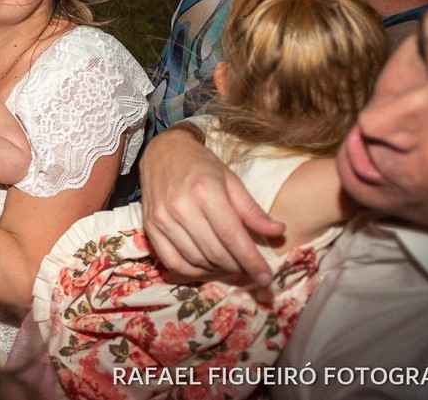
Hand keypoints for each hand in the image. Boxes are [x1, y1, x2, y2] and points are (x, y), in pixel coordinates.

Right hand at [140, 124, 284, 283]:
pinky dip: (192, 272)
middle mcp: (181, 206)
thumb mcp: (231, 180)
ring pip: (195, 260)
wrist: (162, 150)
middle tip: (251, 271)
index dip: (251, 260)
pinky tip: (206, 267)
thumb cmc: (200, 164)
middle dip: (238, 267)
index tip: (266, 276)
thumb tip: (278, 232)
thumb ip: (252, 210)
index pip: (232, 235)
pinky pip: (172, 261)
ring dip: (217, 270)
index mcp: (205, 190)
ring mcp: (162, 218)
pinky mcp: (150, 227)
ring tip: (232, 266)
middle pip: (215, 252)